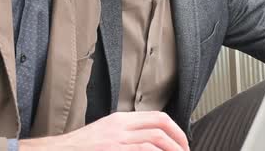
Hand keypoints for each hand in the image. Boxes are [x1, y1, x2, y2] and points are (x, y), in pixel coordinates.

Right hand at [19, 111, 189, 150]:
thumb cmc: (81, 148)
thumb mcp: (106, 133)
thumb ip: (127, 133)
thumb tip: (152, 140)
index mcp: (120, 119)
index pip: (158, 117)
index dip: (176, 130)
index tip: (183, 143)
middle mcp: (120, 126)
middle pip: (160, 126)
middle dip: (179, 141)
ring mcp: (116, 140)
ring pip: (155, 140)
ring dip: (172, 150)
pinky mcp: (111, 150)